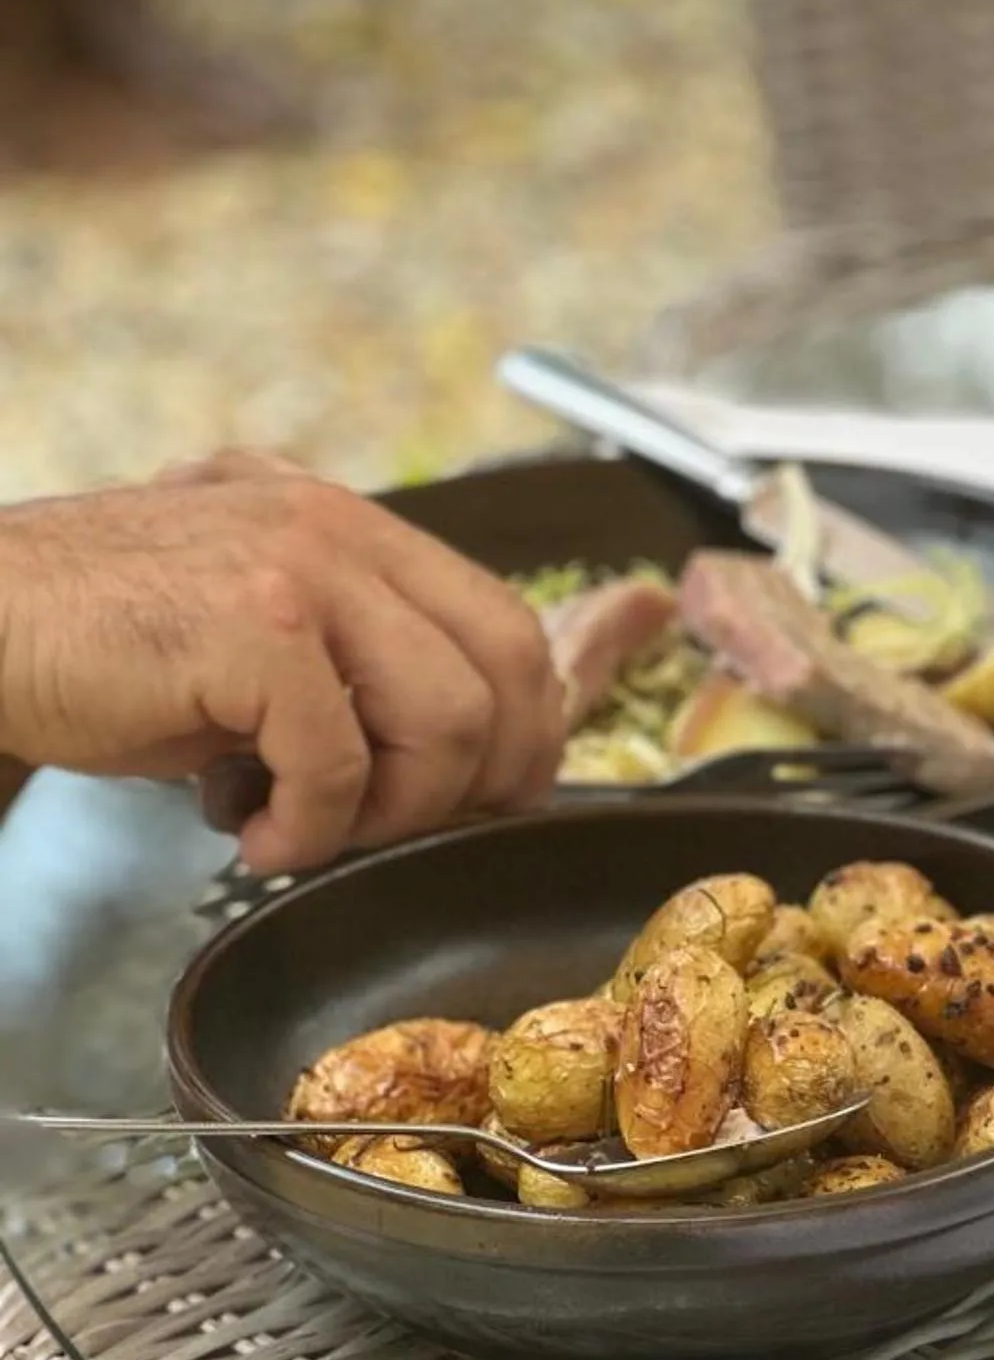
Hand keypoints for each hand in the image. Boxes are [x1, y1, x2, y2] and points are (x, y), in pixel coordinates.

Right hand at [0, 454, 562, 873]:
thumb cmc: (99, 646)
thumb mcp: (254, 632)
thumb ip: (350, 663)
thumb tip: (461, 756)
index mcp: (348, 525)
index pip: (503, 622)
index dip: (528, 725)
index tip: (492, 794)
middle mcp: (337, 527)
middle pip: (506, 666)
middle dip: (483, 775)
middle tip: (407, 827)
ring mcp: (299, 567)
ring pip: (447, 719)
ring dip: (393, 810)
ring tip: (310, 829)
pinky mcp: (253, 626)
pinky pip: (342, 762)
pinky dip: (310, 828)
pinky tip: (251, 834)